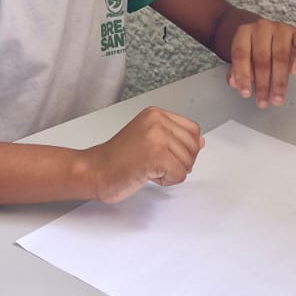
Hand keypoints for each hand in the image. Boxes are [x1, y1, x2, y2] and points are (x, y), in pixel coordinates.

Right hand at [85, 106, 204, 202]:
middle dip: (180, 162)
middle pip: (194, 147)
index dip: (185, 148)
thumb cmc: (117, 159)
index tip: (166, 154)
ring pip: (188, 163)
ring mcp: (157, 138)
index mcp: (155, 114)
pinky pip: (180, 175)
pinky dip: (167, 181)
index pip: (193, 130)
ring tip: (148, 167)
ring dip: (171, 173)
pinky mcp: (157, 156)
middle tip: (155, 164)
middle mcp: (157, 121)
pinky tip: (148, 175)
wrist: (95, 171)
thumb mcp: (149, 139)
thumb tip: (200, 142)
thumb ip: (175, 138)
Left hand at [229, 19, 295, 107]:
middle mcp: (262, 27)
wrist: (268, 32)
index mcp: (244, 32)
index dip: (243, 75)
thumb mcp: (242, 58)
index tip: (246, 93)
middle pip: (262, 57)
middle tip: (263, 101)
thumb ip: (237, 70)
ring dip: (280, 80)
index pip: (241, 54)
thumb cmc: (254, 48)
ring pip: (281, 55)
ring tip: (278, 97)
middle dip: (263, 83)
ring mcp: (282, 29)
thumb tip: (235, 82)